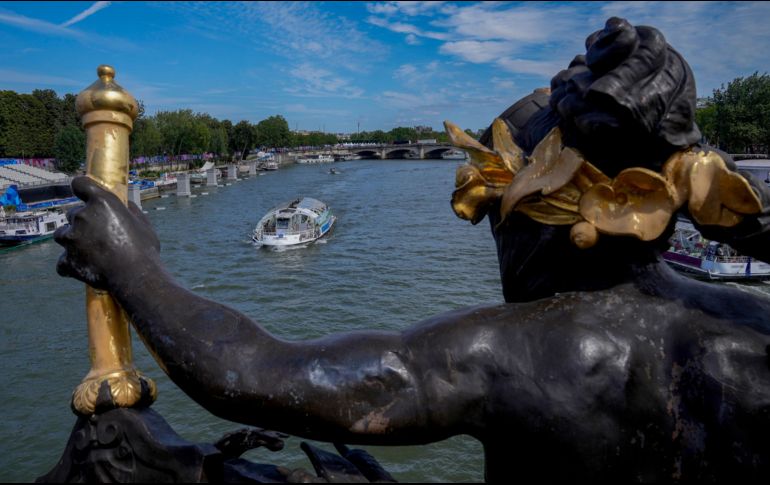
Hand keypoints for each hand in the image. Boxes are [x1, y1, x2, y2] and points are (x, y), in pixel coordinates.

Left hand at [55, 176, 160, 290]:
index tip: (84, 193)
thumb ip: (129, 210)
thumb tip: (124, 204)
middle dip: (82, 221)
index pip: (80, 184)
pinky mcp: (67, 260)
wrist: (137, 277)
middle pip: (72, 213)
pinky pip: (62, 261)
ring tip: (88, 250)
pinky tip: (81, 266)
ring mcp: (72, 238)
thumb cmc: (144, 249)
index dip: (82, 188)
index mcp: (102, 202)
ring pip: (62, 234)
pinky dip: (70, 264)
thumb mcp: (143, 223)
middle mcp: (82, 216)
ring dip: (72, 239)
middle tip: (98, 233)